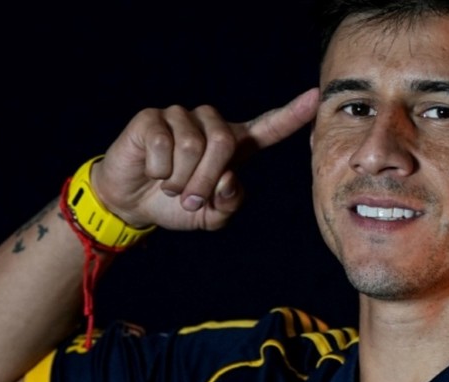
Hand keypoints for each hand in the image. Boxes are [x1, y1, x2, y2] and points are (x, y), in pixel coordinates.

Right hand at [90, 88, 318, 230]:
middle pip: (224, 142)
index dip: (292, 115)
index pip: (269, 127)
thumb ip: (229, 203)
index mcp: (235, 146)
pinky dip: (158, 169)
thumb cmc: (178, 205)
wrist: (132, 204)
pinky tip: (152, 169)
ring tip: (170, 185)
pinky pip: (163, 144)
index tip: (316, 98)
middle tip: (190, 199)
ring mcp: (181, 117)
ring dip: (180, 179)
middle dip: (206, 180)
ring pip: (193, 146)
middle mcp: (211, 125)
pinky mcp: (152, 118)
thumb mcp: (212, 216)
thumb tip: (228, 179)